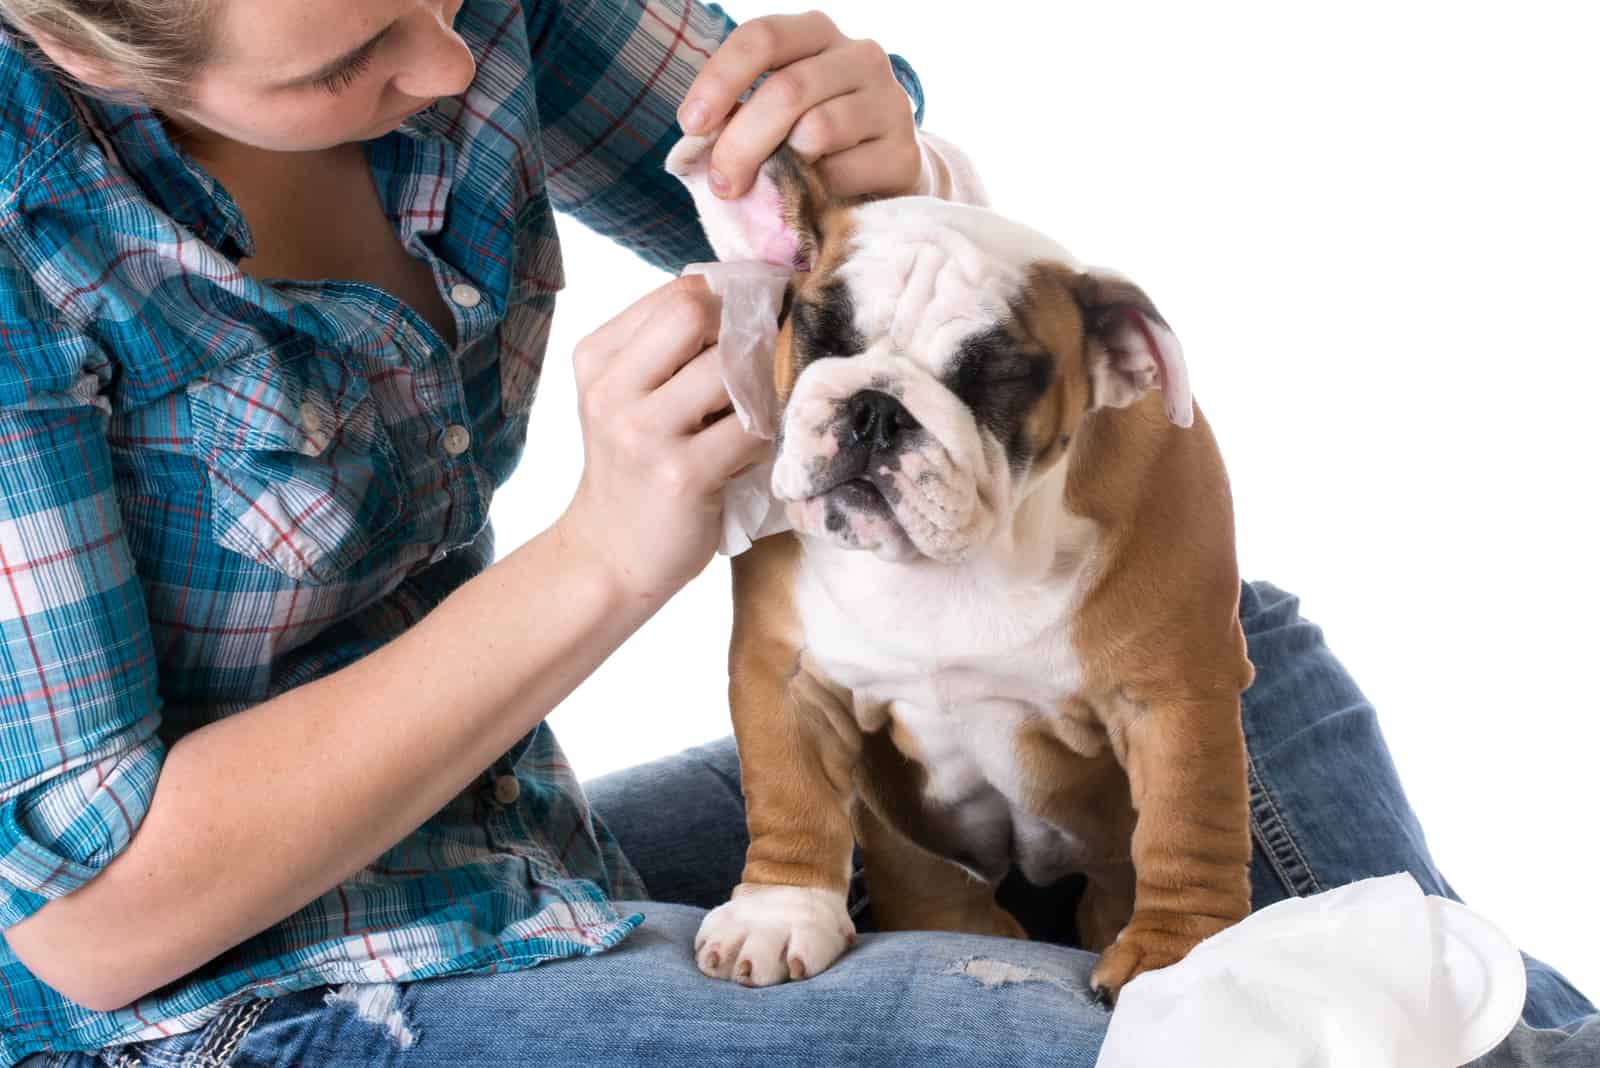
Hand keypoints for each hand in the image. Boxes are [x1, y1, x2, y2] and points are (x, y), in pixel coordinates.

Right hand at [559, 276, 767, 602]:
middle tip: (757, 364)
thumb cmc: (634, 469)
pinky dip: (762, 438)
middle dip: (741, 331)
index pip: (677, 293)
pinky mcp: (681, 475)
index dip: (729, 298)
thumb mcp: (627, 396)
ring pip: (730, 369)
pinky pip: (751, 429)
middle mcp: (611, 390)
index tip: (755, 317)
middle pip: (696, 314)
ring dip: (756, 390)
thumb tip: (746, 297)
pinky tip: (743, 456)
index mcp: (597, 358)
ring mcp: (643, 433)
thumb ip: (667, 348)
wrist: (610, 555)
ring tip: (742, 419)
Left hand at [677, 11, 920, 200]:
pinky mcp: (903, 153)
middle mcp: (860, 56)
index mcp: (817, 34)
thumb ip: (743, 113)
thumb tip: (700, 142)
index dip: (720, 80)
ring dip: (779, 169)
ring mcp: (889, 102)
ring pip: (816, 130)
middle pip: (787, 90)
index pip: (762, 37)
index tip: (691, 124)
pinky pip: (843, 173)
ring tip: (770, 190)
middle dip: (741, 142)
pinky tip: (812, 198)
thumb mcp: (778, 112)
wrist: (886, 174)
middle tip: (723, 182)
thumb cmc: (814, 140)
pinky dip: (815, 193)